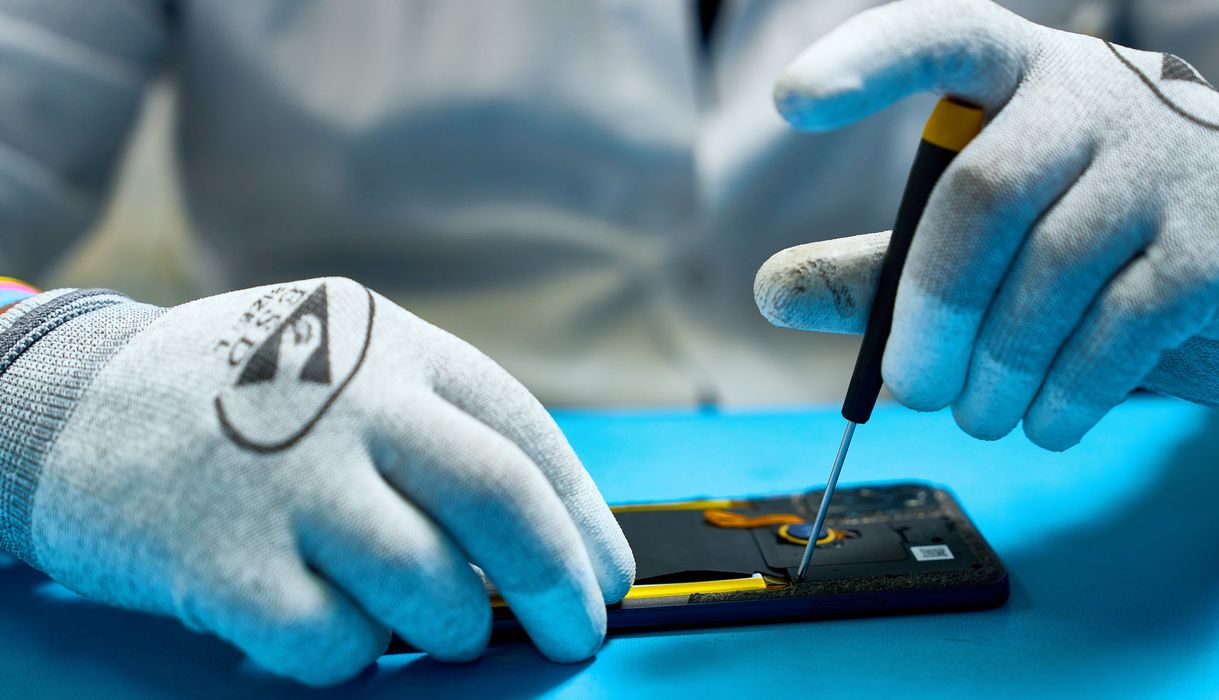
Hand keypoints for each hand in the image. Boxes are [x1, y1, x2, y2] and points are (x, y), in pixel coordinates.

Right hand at [4, 278, 633, 684]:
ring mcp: (282, 476)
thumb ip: (434, 427)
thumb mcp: (347, 362)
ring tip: (439, 624)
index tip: (607, 577)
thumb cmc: (242, 399)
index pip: (524, 435)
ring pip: (426, 586)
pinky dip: (352, 654)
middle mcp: (347, 398)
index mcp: (392, 345)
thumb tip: (542, 537)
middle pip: (497, 496)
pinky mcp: (219, 558)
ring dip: (453, 626)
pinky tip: (328, 624)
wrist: (74, 404)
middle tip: (580, 632)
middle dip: (559, 580)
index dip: (584, 517)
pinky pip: (333, 644)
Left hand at [754, 0, 1218, 449]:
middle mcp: (1094, 101)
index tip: (793, 101)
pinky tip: (1045, 422)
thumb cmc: (1089, 239)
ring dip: (995, 374)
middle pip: (982, 196)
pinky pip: (1117, 330)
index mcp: (1017, 79)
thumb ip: (883, 268)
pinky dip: (1063, 397)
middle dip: (930, 312)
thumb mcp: (983, 241)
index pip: (941, 35)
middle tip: (913, 389)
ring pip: (1048, 272)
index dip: (868, 60)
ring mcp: (1165, 166)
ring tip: (980, 414)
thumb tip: (770, 292)